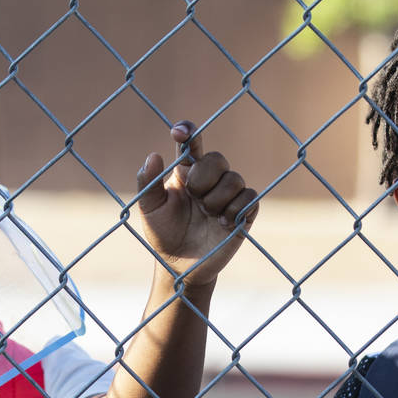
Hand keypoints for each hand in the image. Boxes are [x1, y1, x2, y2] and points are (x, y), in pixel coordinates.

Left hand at [135, 120, 257, 288]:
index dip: (189, 132)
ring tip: (207, 215)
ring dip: (217, 199)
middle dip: (204, 177)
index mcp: (186, 172)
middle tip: (194, 196)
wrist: (180, 266)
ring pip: (234, 179)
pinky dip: (235, 210)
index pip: (192, 144)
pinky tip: (222, 223)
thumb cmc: (163, 234)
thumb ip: (148, 182)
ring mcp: (228, 195)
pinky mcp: (243, 212)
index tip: (179, 133)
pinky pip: (249, 197)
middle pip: (218, 158)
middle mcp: (209, 179)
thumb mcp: (150, 209)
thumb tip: (154, 155)